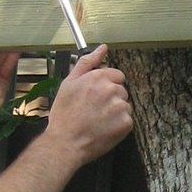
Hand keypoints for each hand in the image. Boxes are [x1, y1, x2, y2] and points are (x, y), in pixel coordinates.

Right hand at [45, 45, 132, 166]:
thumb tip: (103, 48)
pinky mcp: (126, 123)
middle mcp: (112, 90)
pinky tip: (104, 129)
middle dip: (111, 98)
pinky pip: (127, 120)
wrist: (65, 143)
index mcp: (99, 77)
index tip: (96, 96)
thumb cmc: (64, 114)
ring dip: (115, 112)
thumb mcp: (69, 83)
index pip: (116, 75)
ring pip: (124, 105)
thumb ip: (87, 62)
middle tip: (94, 110)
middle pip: (121, 90)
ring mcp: (120, 107)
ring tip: (98, 120)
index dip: (106, 86)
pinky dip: (119, 125)